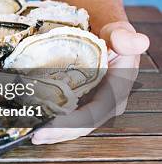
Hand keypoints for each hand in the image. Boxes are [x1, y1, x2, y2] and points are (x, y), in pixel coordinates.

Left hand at [32, 21, 149, 143]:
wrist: (101, 28)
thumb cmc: (110, 33)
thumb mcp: (117, 31)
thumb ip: (123, 37)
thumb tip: (134, 42)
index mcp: (116, 92)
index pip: (93, 115)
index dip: (71, 125)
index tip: (49, 127)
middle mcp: (103, 102)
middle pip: (79, 125)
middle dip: (57, 133)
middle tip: (34, 135)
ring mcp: (88, 102)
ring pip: (69, 123)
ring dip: (50, 130)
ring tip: (28, 131)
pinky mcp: (75, 98)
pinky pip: (61, 112)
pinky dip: (46, 117)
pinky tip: (31, 118)